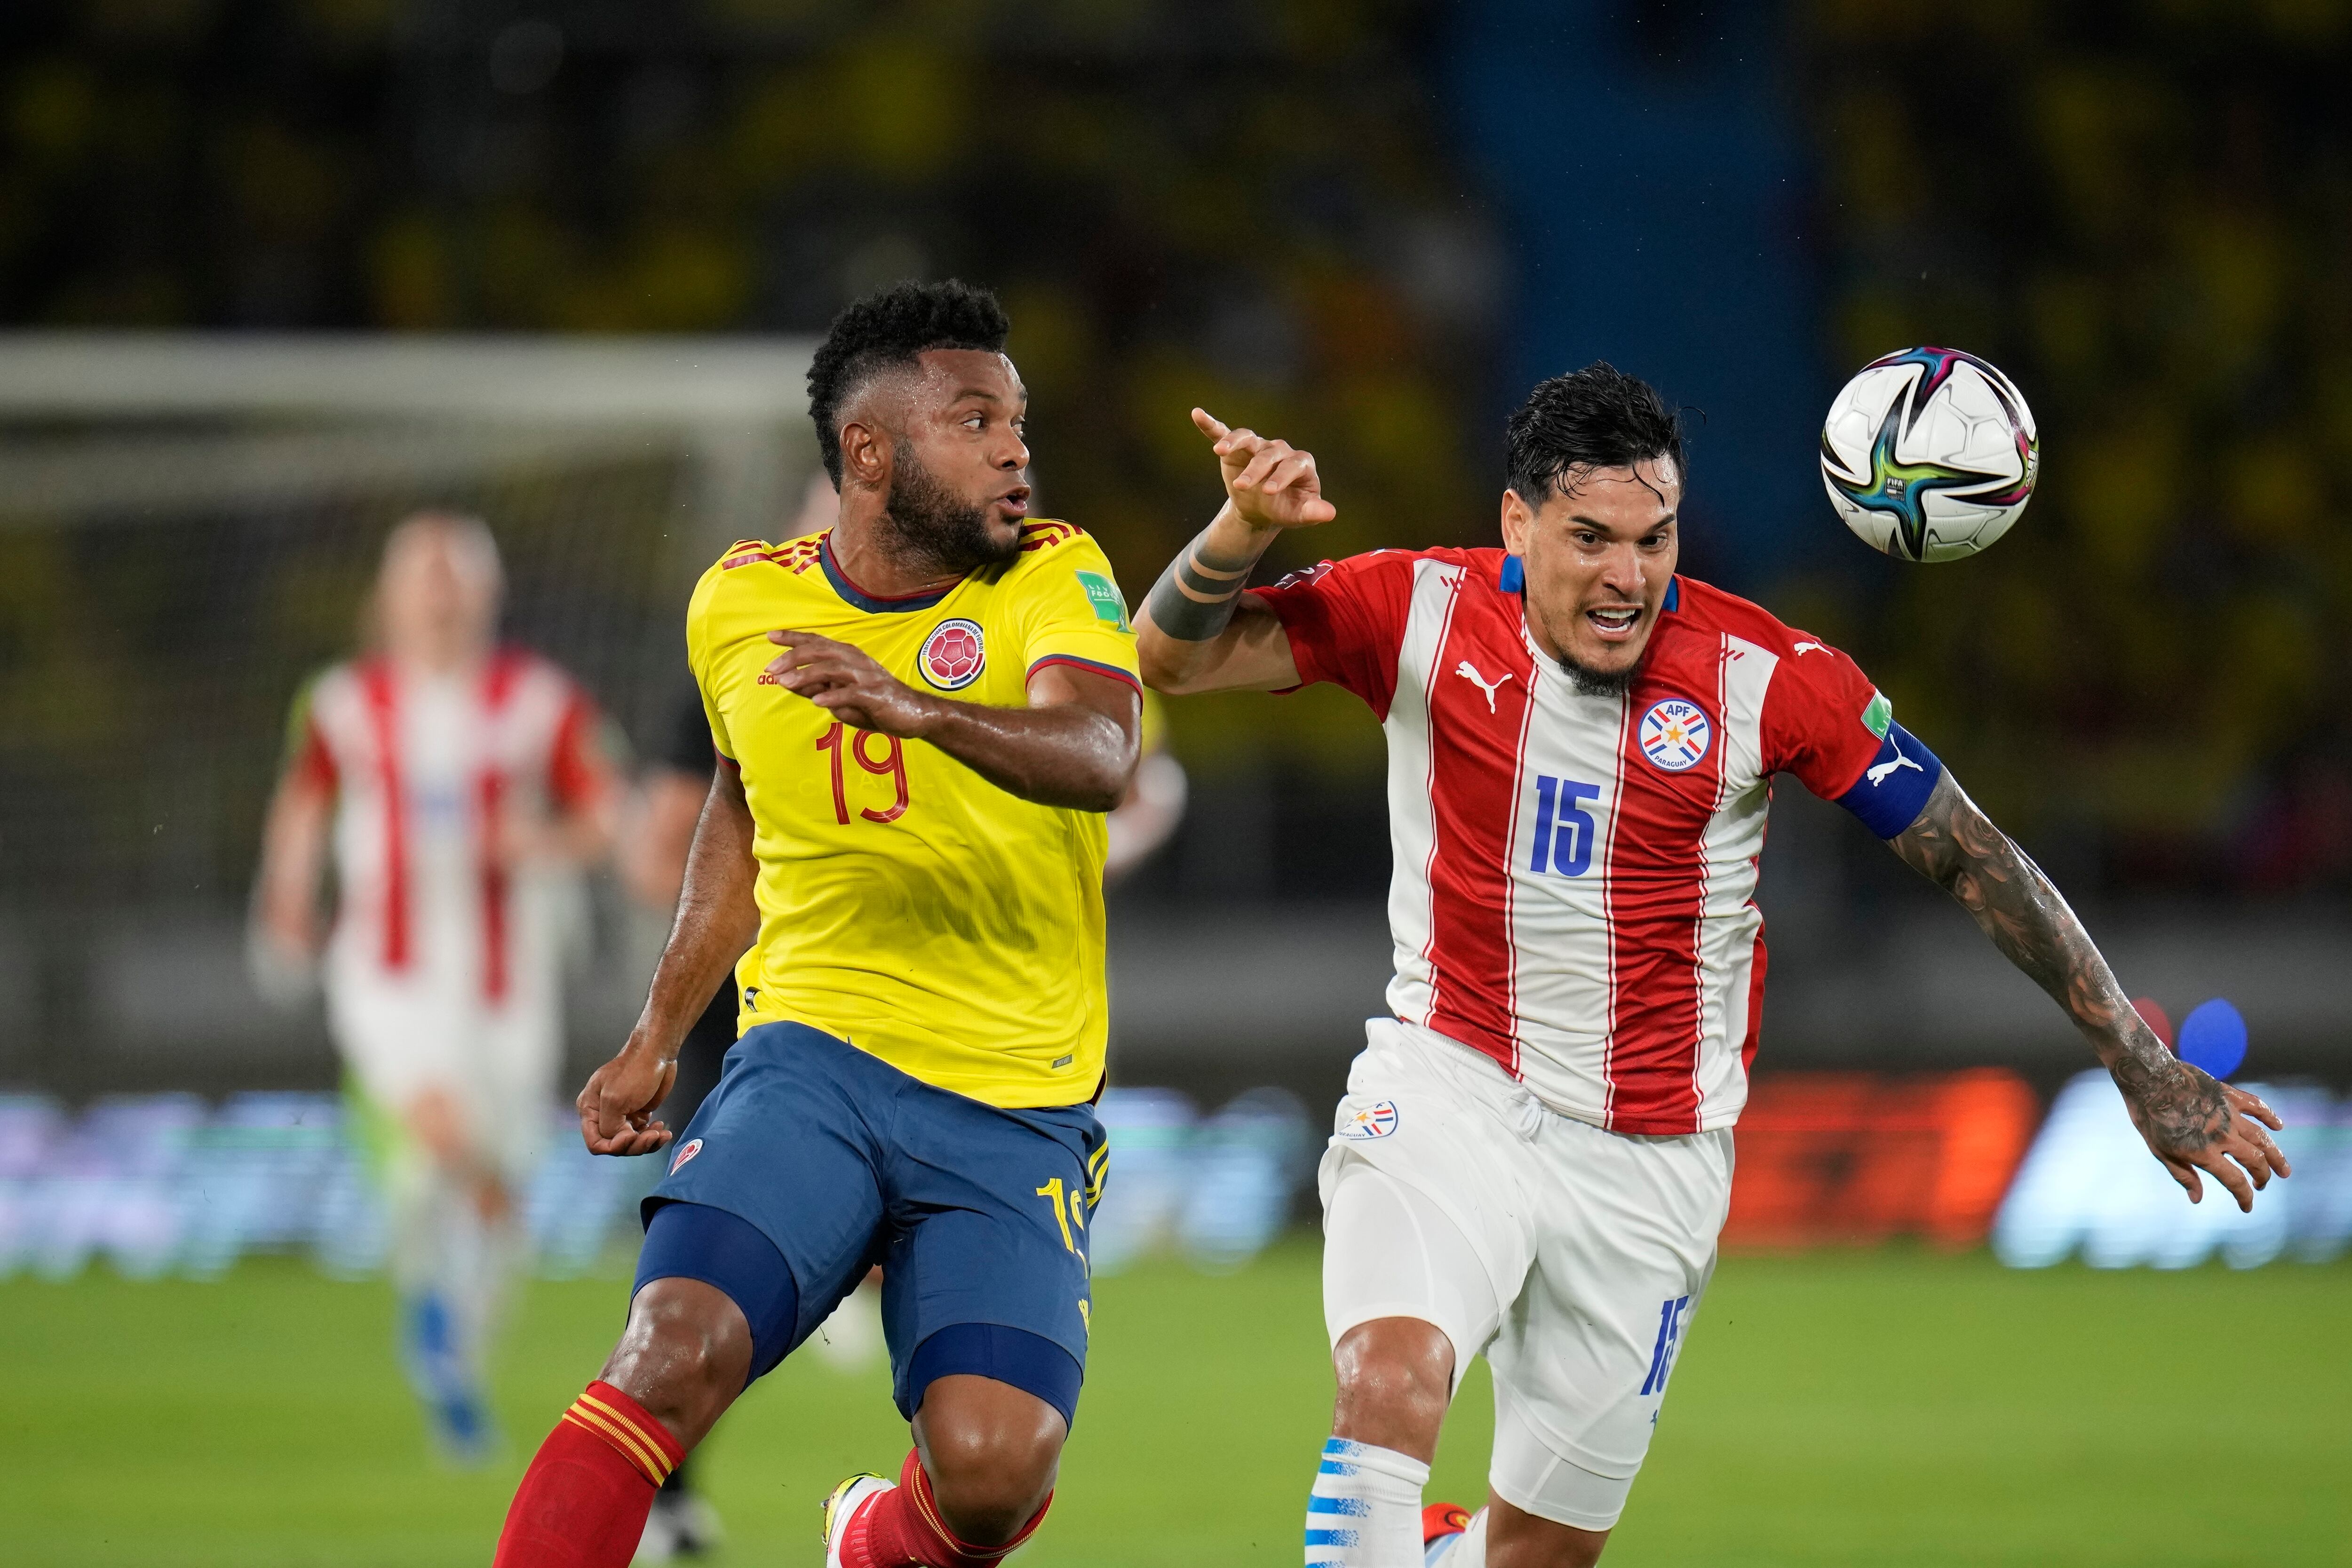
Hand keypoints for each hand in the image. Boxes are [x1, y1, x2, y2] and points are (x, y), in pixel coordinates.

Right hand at [577, 1035, 678, 1156]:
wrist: (657, 1054)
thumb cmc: (635, 1070)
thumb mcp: (615, 1099)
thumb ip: (609, 1125)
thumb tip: (616, 1140)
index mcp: (589, 1109)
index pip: (595, 1142)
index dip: (614, 1146)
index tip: (631, 1136)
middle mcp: (603, 1115)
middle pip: (615, 1145)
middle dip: (635, 1145)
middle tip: (652, 1135)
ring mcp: (621, 1116)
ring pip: (631, 1144)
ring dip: (647, 1143)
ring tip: (660, 1133)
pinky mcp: (637, 1115)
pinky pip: (642, 1136)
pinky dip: (653, 1138)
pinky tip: (663, 1131)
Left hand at [765, 630, 940, 735]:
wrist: (914, 713)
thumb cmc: (875, 703)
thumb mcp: (841, 696)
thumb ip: (816, 687)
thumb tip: (788, 683)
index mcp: (848, 657)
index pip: (817, 642)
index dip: (794, 637)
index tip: (771, 636)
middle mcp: (856, 661)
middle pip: (820, 651)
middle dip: (794, 657)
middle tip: (771, 667)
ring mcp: (866, 677)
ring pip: (832, 669)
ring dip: (807, 675)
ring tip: (786, 683)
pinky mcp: (876, 695)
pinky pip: (851, 693)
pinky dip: (833, 696)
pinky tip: (818, 702)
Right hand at [1192, 407, 1336, 531]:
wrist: (1263, 509)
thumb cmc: (1285, 509)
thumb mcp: (1299, 514)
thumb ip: (1313, 512)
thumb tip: (1331, 513)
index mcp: (1300, 463)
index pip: (1292, 465)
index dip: (1282, 476)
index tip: (1269, 492)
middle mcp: (1279, 450)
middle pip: (1268, 454)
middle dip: (1256, 470)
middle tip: (1244, 486)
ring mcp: (1257, 446)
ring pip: (1246, 438)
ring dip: (1234, 442)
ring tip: (1221, 451)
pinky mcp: (1236, 448)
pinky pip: (1223, 432)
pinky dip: (1211, 424)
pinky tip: (1198, 414)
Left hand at [2112, 1053, 2288, 1211]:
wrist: (2148, 1077)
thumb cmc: (2149, 1116)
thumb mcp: (2160, 1150)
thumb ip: (2183, 1175)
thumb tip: (2197, 1199)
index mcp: (2204, 1153)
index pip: (2234, 1181)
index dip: (2245, 1197)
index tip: (2247, 1206)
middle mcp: (2222, 1136)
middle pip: (2255, 1161)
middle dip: (2263, 1176)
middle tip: (2263, 1183)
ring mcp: (2228, 1114)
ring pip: (2262, 1138)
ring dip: (2276, 1155)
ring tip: (2284, 1169)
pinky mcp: (2229, 1095)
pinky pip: (2256, 1106)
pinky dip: (2270, 1116)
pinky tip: (2278, 1126)